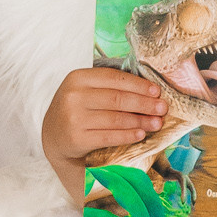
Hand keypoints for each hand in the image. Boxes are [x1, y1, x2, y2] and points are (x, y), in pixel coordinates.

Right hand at [41, 64, 165, 184]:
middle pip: (117, 99)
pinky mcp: (76, 138)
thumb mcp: (87, 91)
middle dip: (144, 104)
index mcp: (78, 77)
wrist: (54, 135)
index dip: (138, 85)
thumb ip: (110, 86)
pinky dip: (127, 135)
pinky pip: (108, 136)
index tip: (156, 92)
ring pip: (115, 118)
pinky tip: (140, 134)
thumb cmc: (78, 109)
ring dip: (140, 121)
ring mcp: (73, 118)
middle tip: (162, 108)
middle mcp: (73, 96)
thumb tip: (149, 91)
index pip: (114, 78)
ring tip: (156, 122)